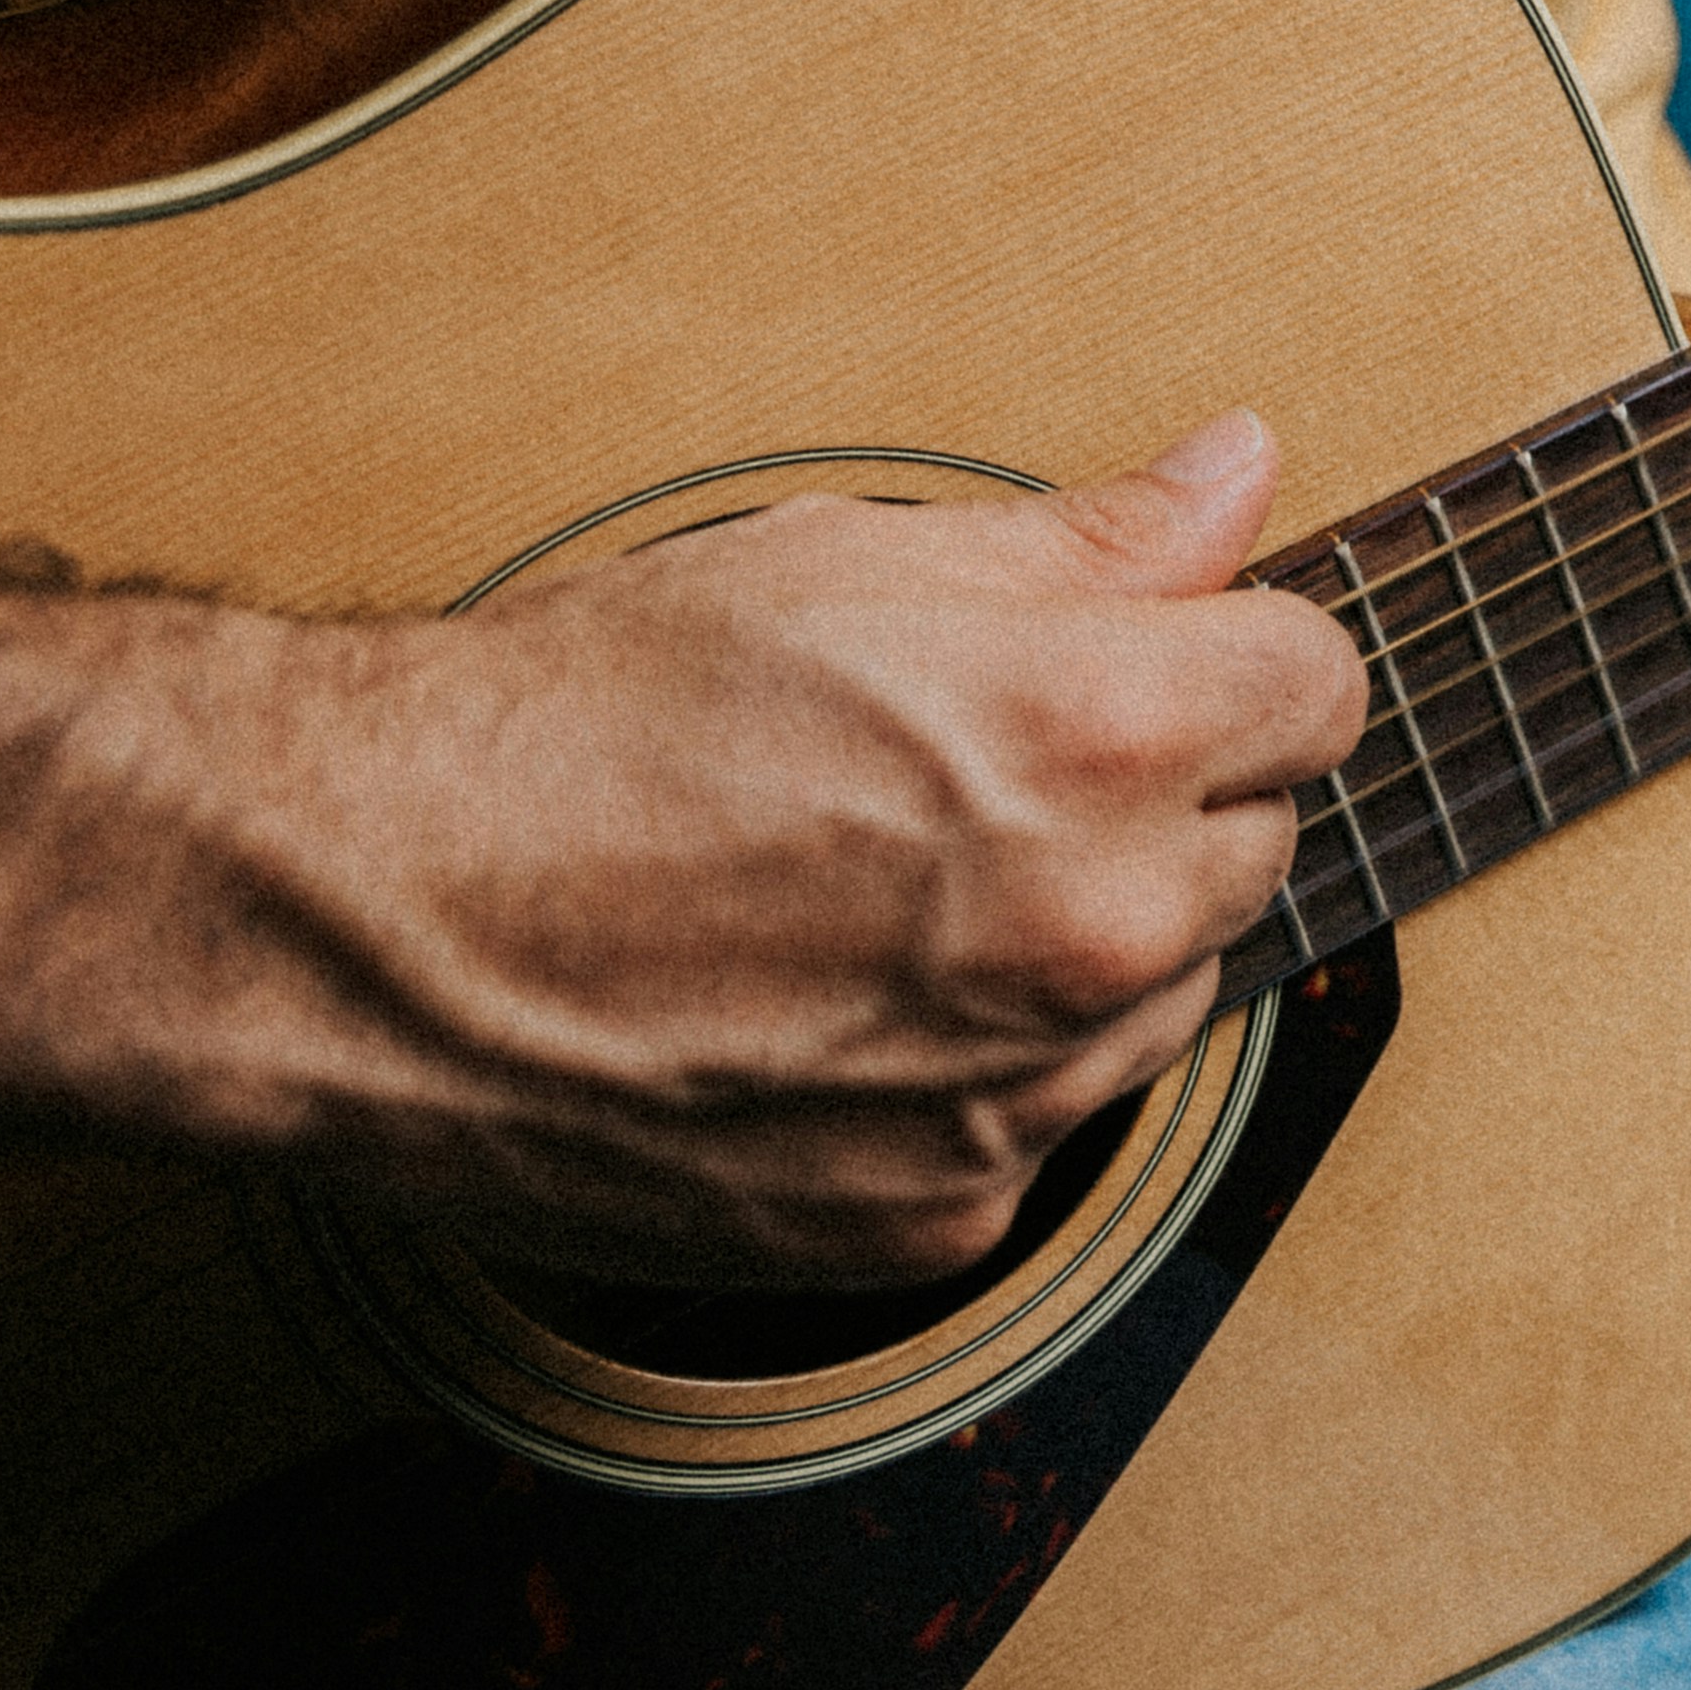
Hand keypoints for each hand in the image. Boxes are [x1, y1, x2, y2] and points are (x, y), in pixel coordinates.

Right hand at [254, 409, 1373, 1288]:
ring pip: (1161, 992)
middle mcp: (1096, 922)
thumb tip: (1239, 474)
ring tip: (885, 884)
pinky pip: (1041, 1122)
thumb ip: (1093, 539)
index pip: (1321, 685)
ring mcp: (1027, 1089)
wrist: (370, 923)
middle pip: (1254, 843)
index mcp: (1102, 729)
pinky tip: (835, 1003)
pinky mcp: (944, 1215)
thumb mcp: (845, 562)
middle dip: (1160, 794)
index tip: (1160, 655)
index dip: (1235, 656)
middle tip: (975, 766)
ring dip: (1080, 938)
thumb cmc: (580, 721)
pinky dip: (977, 1069)